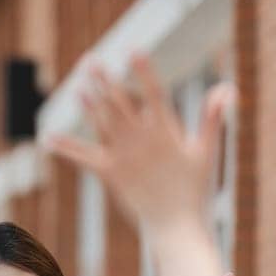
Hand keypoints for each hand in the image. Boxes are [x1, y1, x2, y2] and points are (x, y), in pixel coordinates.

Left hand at [47, 54, 232, 232]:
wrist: (176, 226)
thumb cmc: (195, 190)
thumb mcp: (207, 152)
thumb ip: (213, 117)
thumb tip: (227, 87)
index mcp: (167, 132)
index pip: (154, 93)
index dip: (142, 71)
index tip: (132, 50)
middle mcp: (142, 141)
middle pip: (119, 103)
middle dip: (103, 80)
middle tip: (89, 59)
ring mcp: (124, 157)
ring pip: (101, 123)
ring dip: (87, 103)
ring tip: (76, 84)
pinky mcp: (110, 174)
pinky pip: (83, 157)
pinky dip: (65, 147)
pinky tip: (47, 138)